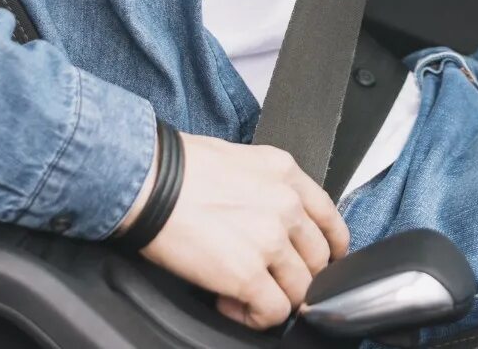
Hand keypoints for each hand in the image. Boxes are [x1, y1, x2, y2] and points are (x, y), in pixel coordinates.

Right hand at [135, 135, 347, 329]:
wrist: (148, 181)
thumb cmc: (179, 169)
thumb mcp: (242, 160)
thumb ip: (269, 187)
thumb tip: (272, 217)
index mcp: (287, 174)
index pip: (330, 219)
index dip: (330, 248)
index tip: (322, 261)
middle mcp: (287, 206)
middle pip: (319, 259)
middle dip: (298, 277)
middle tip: (272, 282)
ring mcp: (271, 241)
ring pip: (302, 290)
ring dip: (276, 298)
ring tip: (246, 294)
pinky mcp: (247, 275)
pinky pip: (273, 311)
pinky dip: (255, 317)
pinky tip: (231, 303)